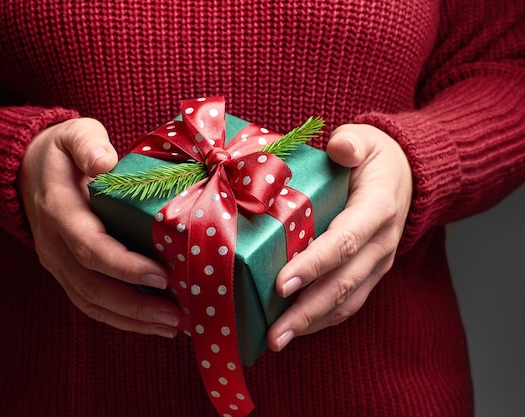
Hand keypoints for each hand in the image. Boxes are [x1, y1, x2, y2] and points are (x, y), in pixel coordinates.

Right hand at [19, 118, 180, 337]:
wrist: (25, 170)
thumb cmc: (61, 152)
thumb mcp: (74, 133)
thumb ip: (88, 143)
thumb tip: (105, 161)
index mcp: (60, 211)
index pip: (90, 247)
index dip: (125, 266)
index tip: (162, 276)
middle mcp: (53, 244)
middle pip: (92, 286)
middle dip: (136, 306)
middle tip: (176, 316)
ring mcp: (56, 262)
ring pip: (90, 303)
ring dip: (131, 320)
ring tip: (171, 327)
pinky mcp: (64, 272)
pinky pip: (89, 303)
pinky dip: (119, 318)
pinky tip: (149, 323)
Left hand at [267, 124, 412, 350]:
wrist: (408, 175)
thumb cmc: (374, 157)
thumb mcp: (365, 139)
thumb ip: (352, 142)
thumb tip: (339, 147)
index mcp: (377, 209)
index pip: (343, 242)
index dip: (313, 265)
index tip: (281, 285)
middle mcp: (381, 243)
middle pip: (343, 283)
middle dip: (307, 311)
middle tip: (275, 334)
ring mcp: (378, 262)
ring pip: (347, 300)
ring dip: (313, 324)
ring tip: (278, 342)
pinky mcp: (371, 273)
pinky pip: (349, 302)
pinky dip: (323, 319)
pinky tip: (297, 329)